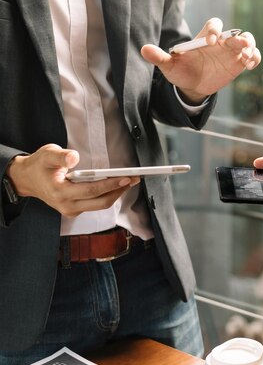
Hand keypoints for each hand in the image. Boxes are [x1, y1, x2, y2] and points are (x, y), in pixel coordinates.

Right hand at [6, 144, 139, 217]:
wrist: (27, 179)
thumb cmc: (39, 166)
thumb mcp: (47, 154)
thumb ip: (61, 156)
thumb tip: (74, 158)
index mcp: (60, 192)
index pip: (91, 191)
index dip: (110, 185)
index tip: (125, 178)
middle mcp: (67, 205)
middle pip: (100, 202)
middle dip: (119, 190)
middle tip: (134, 179)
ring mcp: (71, 210)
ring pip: (100, 205)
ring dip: (116, 193)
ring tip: (129, 181)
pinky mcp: (75, 210)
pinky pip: (96, 205)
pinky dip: (108, 195)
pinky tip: (117, 186)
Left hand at [140, 17, 261, 104]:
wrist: (192, 86)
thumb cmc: (181, 72)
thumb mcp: (170, 66)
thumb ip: (159, 57)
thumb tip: (143, 49)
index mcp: (205, 38)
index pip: (214, 25)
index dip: (215, 30)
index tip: (212, 41)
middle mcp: (221, 42)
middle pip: (235, 32)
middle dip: (239, 38)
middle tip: (240, 46)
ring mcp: (231, 52)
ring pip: (247, 42)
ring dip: (250, 47)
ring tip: (247, 58)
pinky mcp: (238, 63)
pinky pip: (252, 57)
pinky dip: (255, 58)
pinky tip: (249, 66)